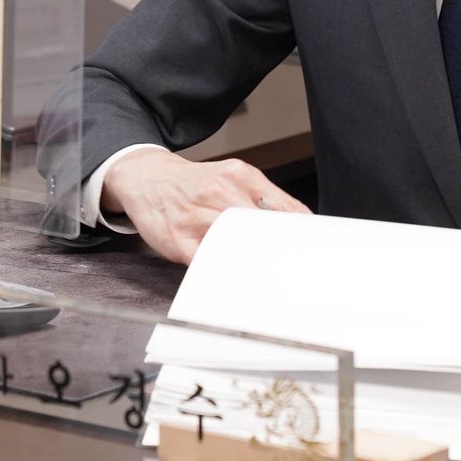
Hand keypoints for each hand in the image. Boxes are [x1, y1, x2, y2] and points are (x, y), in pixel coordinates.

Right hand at [101, 147, 309, 264]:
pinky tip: (234, 283)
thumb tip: (303, 222)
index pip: (284, 208)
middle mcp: (220, 194)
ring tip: (267, 281)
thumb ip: (267, 197)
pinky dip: (223, 275)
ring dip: (255, 266)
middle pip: (263, 229)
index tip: (314, 252)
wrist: (147, 177)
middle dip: (280, 252)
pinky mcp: (179, 241)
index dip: (302, 234)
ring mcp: (198, 218)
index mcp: (241, 177)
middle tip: (294, 273)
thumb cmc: (195, 183)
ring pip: (236, 247)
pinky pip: (207, 264)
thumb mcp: (234, 177)